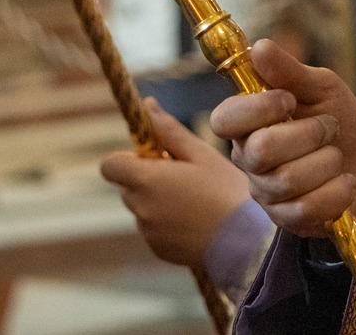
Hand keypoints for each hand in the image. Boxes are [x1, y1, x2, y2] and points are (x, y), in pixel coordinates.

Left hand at [100, 99, 250, 267]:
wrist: (246, 241)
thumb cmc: (226, 191)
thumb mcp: (200, 153)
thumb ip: (168, 130)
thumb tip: (147, 105)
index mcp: (146, 180)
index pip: (110, 165)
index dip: (127, 157)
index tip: (155, 155)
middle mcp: (140, 209)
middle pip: (127, 186)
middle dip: (146, 177)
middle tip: (183, 175)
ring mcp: (149, 233)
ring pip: (141, 207)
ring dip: (156, 200)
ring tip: (195, 199)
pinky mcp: (159, 250)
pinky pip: (153, 229)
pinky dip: (166, 221)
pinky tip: (196, 219)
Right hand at [210, 39, 355, 236]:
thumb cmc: (339, 119)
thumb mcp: (321, 87)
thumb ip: (289, 71)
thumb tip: (259, 47)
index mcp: (249, 123)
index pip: (224, 119)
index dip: (256, 109)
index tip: (288, 99)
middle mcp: (249, 159)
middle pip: (260, 151)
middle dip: (306, 134)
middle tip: (328, 128)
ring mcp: (266, 193)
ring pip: (286, 181)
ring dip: (326, 162)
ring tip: (337, 156)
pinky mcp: (287, 220)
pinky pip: (305, 209)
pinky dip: (336, 191)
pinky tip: (346, 182)